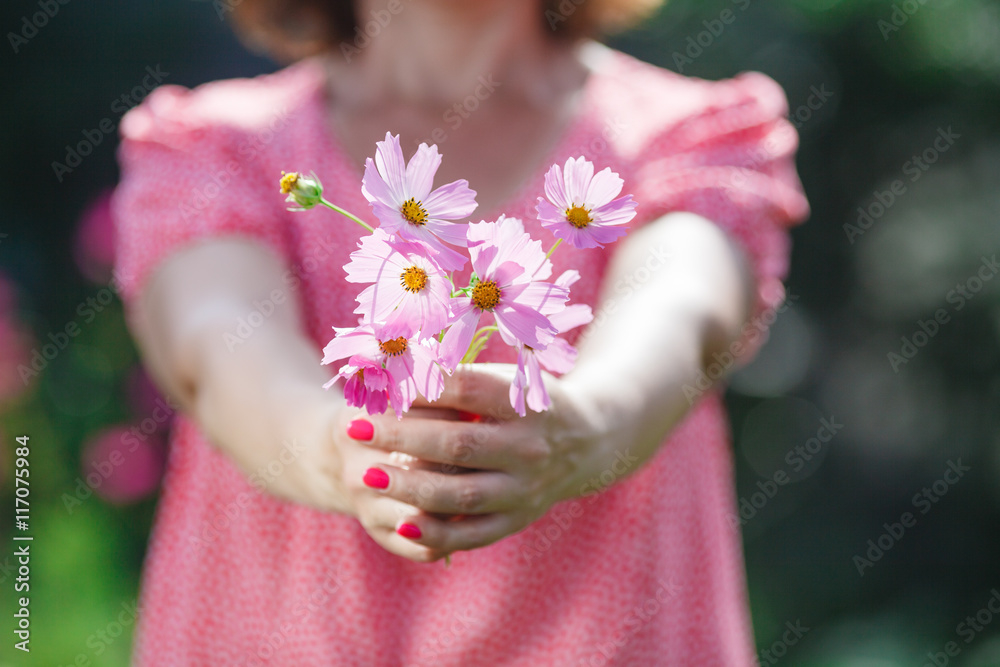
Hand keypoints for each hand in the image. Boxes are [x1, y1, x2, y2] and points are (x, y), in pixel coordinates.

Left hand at [338, 364, 609, 562]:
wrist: (591, 441)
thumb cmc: (530, 401)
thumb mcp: (509, 377)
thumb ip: (459, 373)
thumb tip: (393, 361)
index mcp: (526, 403)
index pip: (466, 391)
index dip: (419, 386)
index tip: (380, 383)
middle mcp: (529, 447)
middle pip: (457, 443)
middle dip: (401, 435)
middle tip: (358, 427)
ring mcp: (525, 488)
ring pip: (461, 493)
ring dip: (410, 485)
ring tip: (367, 474)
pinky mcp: (518, 519)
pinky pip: (473, 533)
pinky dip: (437, 533)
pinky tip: (402, 524)